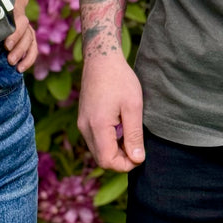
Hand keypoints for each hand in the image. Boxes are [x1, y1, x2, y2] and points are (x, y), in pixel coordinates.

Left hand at [4, 7, 36, 72]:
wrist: (2, 14)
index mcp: (12, 13)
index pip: (18, 22)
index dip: (15, 35)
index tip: (7, 46)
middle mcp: (22, 20)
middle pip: (25, 33)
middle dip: (19, 49)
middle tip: (10, 61)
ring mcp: (27, 29)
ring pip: (30, 41)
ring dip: (24, 55)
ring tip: (17, 68)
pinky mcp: (30, 39)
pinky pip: (33, 50)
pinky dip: (29, 60)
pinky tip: (21, 69)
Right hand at [78, 54, 144, 171]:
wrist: (101, 58)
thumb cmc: (119, 79)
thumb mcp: (133, 106)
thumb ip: (134, 135)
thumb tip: (138, 159)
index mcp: (97, 126)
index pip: (108, 161)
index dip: (125, 164)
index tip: (140, 153)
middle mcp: (85, 128)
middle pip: (102, 159)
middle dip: (120, 159)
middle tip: (136, 145)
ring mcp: (82, 123)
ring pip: (98, 150)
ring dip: (114, 150)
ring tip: (129, 134)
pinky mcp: (83, 118)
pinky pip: (95, 140)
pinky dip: (108, 141)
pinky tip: (120, 127)